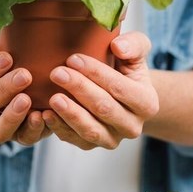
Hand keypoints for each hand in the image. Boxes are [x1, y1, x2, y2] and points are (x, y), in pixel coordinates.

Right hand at [0, 51, 51, 145]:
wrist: (24, 94)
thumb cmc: (5, 70)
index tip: (7, 57)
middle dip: (3, 90)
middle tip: (24, 75)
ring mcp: (0, 129)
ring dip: (12, 115)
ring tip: (27, 99)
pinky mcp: (22, 138)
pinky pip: (25, 139)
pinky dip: (34, 128)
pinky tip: (42, 114)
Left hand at [42, 32, 158, 149]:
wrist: (120, 95)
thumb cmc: (126, 68)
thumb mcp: (136, 52)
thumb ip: (134, 45)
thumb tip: (118, 46)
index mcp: (147, 103)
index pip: (119, 87)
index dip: (95, 73)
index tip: (73, 58)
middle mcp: (133, 126)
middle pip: (103, 108)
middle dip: (79, 89)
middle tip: (57, 73)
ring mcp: (113, 139)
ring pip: (90, 130)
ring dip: (70, 113)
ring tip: (52, 98)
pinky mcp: (93, 146)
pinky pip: (75, 140)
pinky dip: (60, 128)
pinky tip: (46, 114)